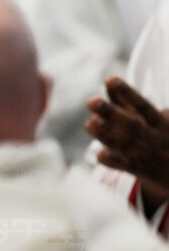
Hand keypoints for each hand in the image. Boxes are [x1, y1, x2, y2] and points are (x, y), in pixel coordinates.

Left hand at [85, 77, 168, 204]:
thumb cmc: (159, 135)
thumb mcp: (150, 118)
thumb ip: (127, 102)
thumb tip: (108, 80)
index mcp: (161, 122)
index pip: (143, 105)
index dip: (127, 92)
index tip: (109, 79)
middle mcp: (155, 138)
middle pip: (132, 125)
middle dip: (111, 113)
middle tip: (91, 101)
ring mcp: (147, 155)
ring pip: (125, 145)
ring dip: (106, 135)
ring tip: (90, 123)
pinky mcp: (139, 170)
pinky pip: (125, 167)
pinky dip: (112, 161)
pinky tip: (99, 154)